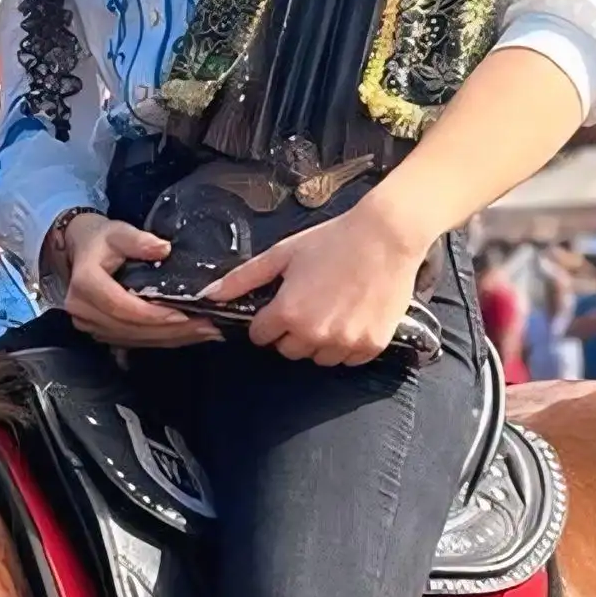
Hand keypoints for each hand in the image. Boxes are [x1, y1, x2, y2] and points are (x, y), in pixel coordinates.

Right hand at [60, 212, 220, 350]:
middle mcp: (82, 311)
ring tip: (205, 332)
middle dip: (171, 330)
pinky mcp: (101, 334)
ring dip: (171, 339)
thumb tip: (163, 248)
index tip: (184, 314)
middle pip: (130, 328)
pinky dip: (163, 340)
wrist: (81, 252)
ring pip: (134, 339)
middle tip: (207, 327)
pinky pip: (134, 342)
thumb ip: (139, 240)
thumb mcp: (119, 232)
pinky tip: (189, 336)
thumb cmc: (102, 241)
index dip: (153, 314)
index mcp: (85, 285)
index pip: (121, 306)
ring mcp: (89, 326)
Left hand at [205, 197, 426, 366]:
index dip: (267, 321)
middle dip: (292, 332)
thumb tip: (209, 295)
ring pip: (319, 359)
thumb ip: (244, 278)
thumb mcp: (282, 254)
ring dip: (320, 342)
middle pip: (288, 351)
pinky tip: (352, 317)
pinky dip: (348, 345)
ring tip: (332, 310)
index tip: (280, 306)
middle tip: (309, 304)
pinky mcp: (371, 345)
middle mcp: (314, 334)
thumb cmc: (333, 240)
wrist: (386, 236)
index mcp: (288, 312)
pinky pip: (349, 359)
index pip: (260, 337)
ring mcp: (344, 342)